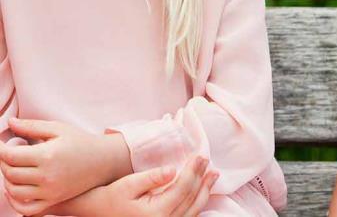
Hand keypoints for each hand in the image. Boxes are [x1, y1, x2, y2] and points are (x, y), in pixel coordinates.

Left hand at [0, 118, 124, 213]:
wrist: (103, 160)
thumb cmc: (80, 141)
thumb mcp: (58, 128)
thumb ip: (32, 126)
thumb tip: (10, 123)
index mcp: (47, 155)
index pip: (11, 156)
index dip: (1, 149)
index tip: (1, 143)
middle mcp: (47, 176)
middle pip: (10, 173)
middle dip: (4, 162)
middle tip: (9, 152)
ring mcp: (49, 191)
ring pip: (14, 191)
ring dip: (7, 179)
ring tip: (13, 167)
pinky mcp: (52, 201)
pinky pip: (25, 209)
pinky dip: (14, 201)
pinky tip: (14, 188)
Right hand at [99, 155, 215, 216]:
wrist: (95, 213)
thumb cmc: (110, 198)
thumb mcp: (128, 184)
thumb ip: (152, 177)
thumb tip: (174, 169)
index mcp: (155, 214)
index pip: (183, 188)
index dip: (194, 170)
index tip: (201, 155)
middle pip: (190, 199)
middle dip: (201, 178)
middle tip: (208, 160)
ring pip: (192, 211)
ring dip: (203, 192)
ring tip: (212, 175)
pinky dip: (196, 203)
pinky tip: (200, 191)